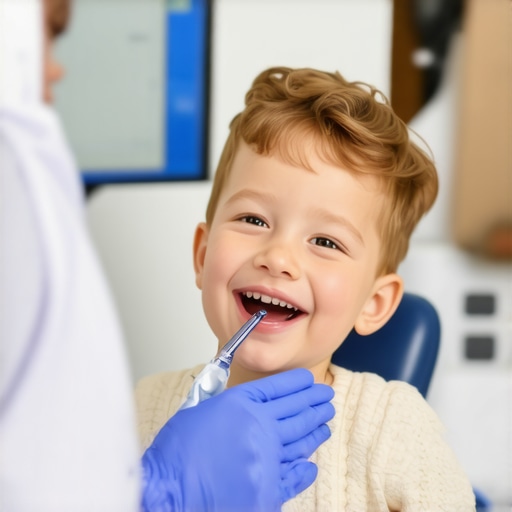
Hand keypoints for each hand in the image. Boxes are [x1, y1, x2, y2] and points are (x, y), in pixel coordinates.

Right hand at [140, 368, 334, 511]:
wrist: (170, 490)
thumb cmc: (178, 452)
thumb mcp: (198, 409)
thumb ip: (225, 399)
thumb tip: (241, 396)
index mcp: (243, 404)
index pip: (280, 388)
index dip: (298, 383)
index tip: (310, 380)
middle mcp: (261, 428)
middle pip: (297, 411)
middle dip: (315, 402)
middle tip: (327, 397)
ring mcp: (268, 459)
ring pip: (301, 440)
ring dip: (316, 429)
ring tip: (325, 422)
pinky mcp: (269, 490)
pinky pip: (295, 476)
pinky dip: (305, 469)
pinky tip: (310, 464)